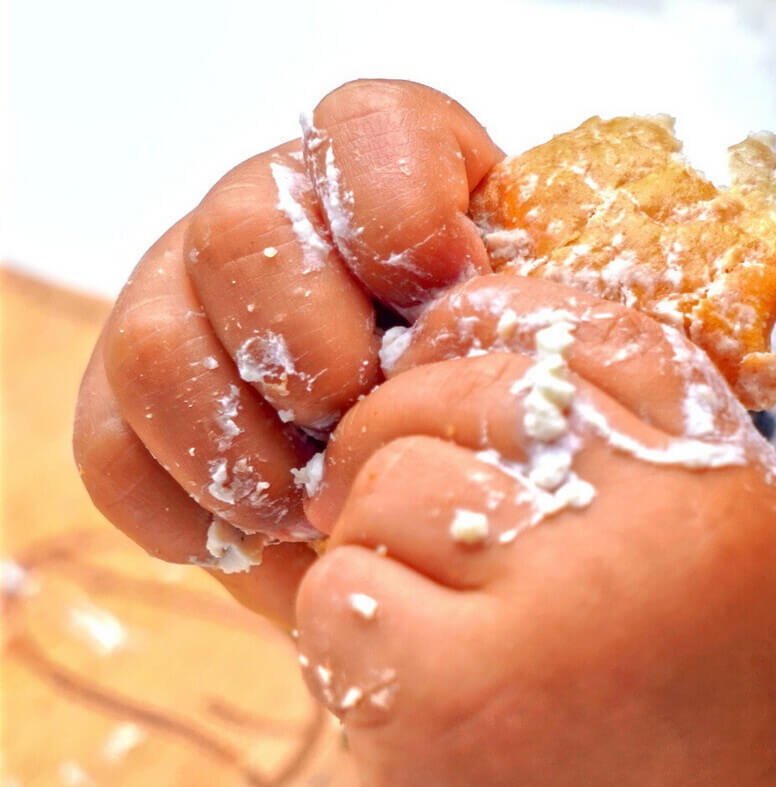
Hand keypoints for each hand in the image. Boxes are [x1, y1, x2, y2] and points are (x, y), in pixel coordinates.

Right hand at [73, 80, 502, 627]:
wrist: (417, 467)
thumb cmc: (490, 392)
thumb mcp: (535, 338)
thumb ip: (523, 308)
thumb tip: (476, 308)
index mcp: (385, 172)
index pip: (368, 130)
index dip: (402, 215)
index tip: (448, 298)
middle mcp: (270, 216)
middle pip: (242, 232)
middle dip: (311, 351)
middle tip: (362, 429)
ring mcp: (185, 299)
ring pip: (157, 346)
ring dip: (243, 451)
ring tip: (315, 510)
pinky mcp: (131, 399)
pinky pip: (110, 449)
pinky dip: (184, 511)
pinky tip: (260, 538)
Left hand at [295, 274, 775, 786]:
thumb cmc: (676, 706)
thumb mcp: (698, 554)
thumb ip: (613, 451)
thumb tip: (458, 350)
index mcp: (721, 479)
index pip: (589, 329)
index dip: (488, 323)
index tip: (434, 360)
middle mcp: (653, 526)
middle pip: (473, 388)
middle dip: (402, 429)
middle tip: (387, 497)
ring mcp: (554, 606)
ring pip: (391, 480)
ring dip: (377, 541)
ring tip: (426, 614)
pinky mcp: (455, 695)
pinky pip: (338, 586)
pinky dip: (344, 624)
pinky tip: (400, 679)